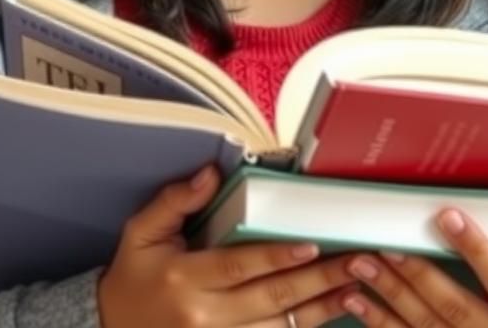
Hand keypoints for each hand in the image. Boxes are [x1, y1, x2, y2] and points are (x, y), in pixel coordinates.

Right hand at [97, 165, 360, 327]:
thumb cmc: (133, 275)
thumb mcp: (141, 231)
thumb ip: (175, 201)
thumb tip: (210, 174)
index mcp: (185, 278)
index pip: (240, 266)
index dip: (277, 257)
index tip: (312, 244)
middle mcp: (203, 316)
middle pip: (269, 299)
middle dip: (317, 281)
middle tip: (354, 263)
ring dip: (319, 311)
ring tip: (353, 291)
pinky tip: (324, 317)